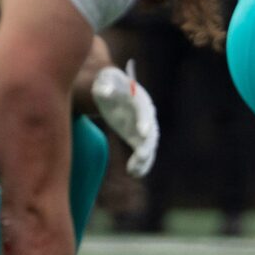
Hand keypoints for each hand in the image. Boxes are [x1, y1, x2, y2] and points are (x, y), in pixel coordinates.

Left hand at [90, 61, 159, 176]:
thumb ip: (104, 86)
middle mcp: (145, 114)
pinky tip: (134, 174)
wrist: (111, 89)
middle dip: (147, 144)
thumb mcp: (103, 80)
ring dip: (144, 158)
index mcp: (138, 97)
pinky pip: (142, 152)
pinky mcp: (137, 137)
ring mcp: (143, 127)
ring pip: (148, 145)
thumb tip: (104, 92)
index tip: (143, 132)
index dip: (144, 120)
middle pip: (150, 130)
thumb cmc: (106, 82)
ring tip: (134, 171)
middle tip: (141, 156)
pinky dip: (140, 163)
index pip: (144, 109)